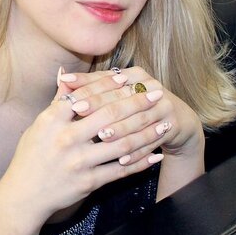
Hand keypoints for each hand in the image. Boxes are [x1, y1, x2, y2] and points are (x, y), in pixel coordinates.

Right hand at [0, 76, 168, 228]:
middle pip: (109, 116)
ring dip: (147, 133)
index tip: (128, 79)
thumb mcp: (39, 125)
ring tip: (164, 123)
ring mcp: (79, 161)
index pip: (87, 95)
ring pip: (121, 143)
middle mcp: (66, 138)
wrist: (23, 195)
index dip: (109, 86)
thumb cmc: (30, 156)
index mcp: (52, 120)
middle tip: (156, 95)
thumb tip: (66, 74)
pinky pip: (120, 170)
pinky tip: (156, 155)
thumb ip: (57, 100)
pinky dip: (141, 162)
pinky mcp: (88, 182)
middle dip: (137, 104)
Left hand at [58, 67, 203, 159]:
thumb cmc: (132, 107)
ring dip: (119, 130)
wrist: (174, 121)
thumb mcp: (114, 94)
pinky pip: (151, 141)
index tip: (68, 95)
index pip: (107, 79)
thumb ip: (88, 87)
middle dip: (100, 107)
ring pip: (137, 120)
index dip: (87, 87)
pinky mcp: (172, 125)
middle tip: (78, 114)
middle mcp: (151, 86)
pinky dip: (136, 152)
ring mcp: (164, 105)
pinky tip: (121, 160)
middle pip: (121, 98)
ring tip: (101, 137)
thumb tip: (61, 78)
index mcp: (134, 74)